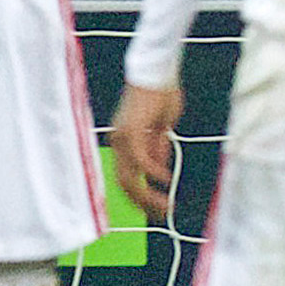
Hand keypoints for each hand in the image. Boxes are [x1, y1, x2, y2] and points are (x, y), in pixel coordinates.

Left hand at [109, 82, 184, 219]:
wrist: (156, 71)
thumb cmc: (160, 94)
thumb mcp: (161, 127)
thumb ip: (157, 147)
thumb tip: (157, 170)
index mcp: (123, 141)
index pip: (126, 177)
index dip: (139, 196)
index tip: (154, 209)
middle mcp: (118, 142)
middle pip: (125, 183)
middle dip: (143, 202)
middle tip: (161, 214)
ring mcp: (122, 138)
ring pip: (130, 177)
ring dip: (148, 195)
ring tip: (166, 205)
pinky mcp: (132, 132)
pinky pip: (142, 162)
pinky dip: (154, 173)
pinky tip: (166, 182)